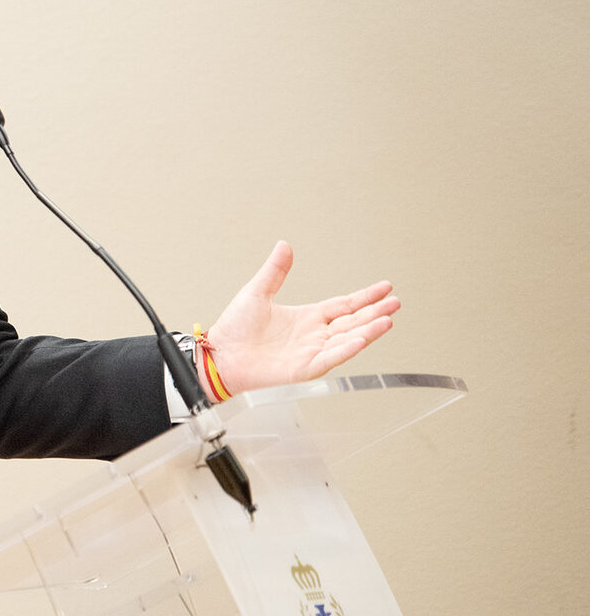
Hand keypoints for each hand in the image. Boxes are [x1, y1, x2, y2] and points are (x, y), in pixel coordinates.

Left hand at [204, 241, 399, 394]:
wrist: (220, 354)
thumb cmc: (235, 329)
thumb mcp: (257, 292)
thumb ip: (275, 271)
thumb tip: (284, 245)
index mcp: (307, 318)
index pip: (344, 305)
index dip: (365, 297)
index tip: (386, 288)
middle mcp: (313, 335)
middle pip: (352, 322)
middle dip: (375, 312)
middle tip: (396, 303)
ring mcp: (310, 352)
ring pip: (347, 340)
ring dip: (368, 331)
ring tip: (387, 320)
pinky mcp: (302, 369)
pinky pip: (329, 359)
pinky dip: (346, 349)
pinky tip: (362, 339)